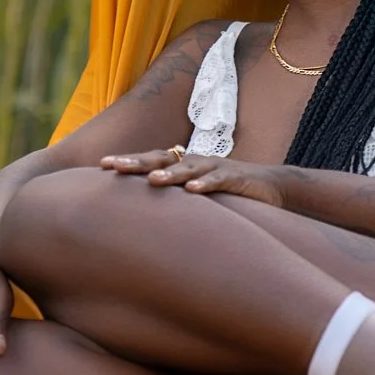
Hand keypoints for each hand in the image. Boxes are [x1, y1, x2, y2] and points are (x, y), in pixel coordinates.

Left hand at [101, 149, 288, 207]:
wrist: (272, 187)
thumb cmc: (227, 193)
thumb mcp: (196, 195)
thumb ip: (173, 199)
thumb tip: (141, 215)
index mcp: (183, 165)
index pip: (151, 161)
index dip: (129, 161)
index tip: (102, 165)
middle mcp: (195, 162)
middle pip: (162, 159)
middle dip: (137, 163)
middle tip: (113, 166)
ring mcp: (215, 168)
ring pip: (188, 169)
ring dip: (169, 174)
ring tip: (151, 180)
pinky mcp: (236, 178)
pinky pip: (219, 180)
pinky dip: (205, 184)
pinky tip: (192, 190)